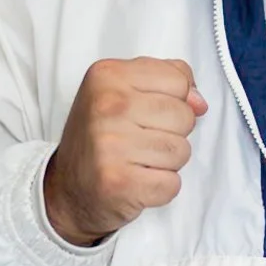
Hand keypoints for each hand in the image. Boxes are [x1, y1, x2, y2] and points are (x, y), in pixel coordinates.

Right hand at [43, 58, 207, 245]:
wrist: (66, 190)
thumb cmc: (102, 137)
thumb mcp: (124, 92)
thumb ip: (167, 82)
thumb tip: (200, 102)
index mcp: (107, 75)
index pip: (179, 80)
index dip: (173, 100)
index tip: (144, 113)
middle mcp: (107, 105)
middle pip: (184, 116)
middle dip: (172, 133)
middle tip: (140, 141)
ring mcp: (111, 145)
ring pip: (182, 151)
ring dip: (167, 163)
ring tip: (137, 161)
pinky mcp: (120, 183)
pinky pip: (172, 184)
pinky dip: (160, 188)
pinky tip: (136, 181)